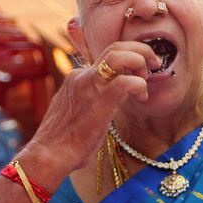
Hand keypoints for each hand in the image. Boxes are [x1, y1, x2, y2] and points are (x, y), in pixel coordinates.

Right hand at [28, 41, 160, 173]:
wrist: (48, 154)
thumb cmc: (62, 144)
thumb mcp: (74, 116)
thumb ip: (86, 107)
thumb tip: (99, 114)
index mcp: (76, 79)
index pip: (106, 58)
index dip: (127, 62)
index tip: (139, 74)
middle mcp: (82, 76)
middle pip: (114, 47)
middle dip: (139, 51)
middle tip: (153, 64)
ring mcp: (90, 85)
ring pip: (119, 55)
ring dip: (140, 60)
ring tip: (147, 78)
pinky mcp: (100, 99)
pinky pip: (127, 81)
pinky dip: (140, 86)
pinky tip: (141, 98)